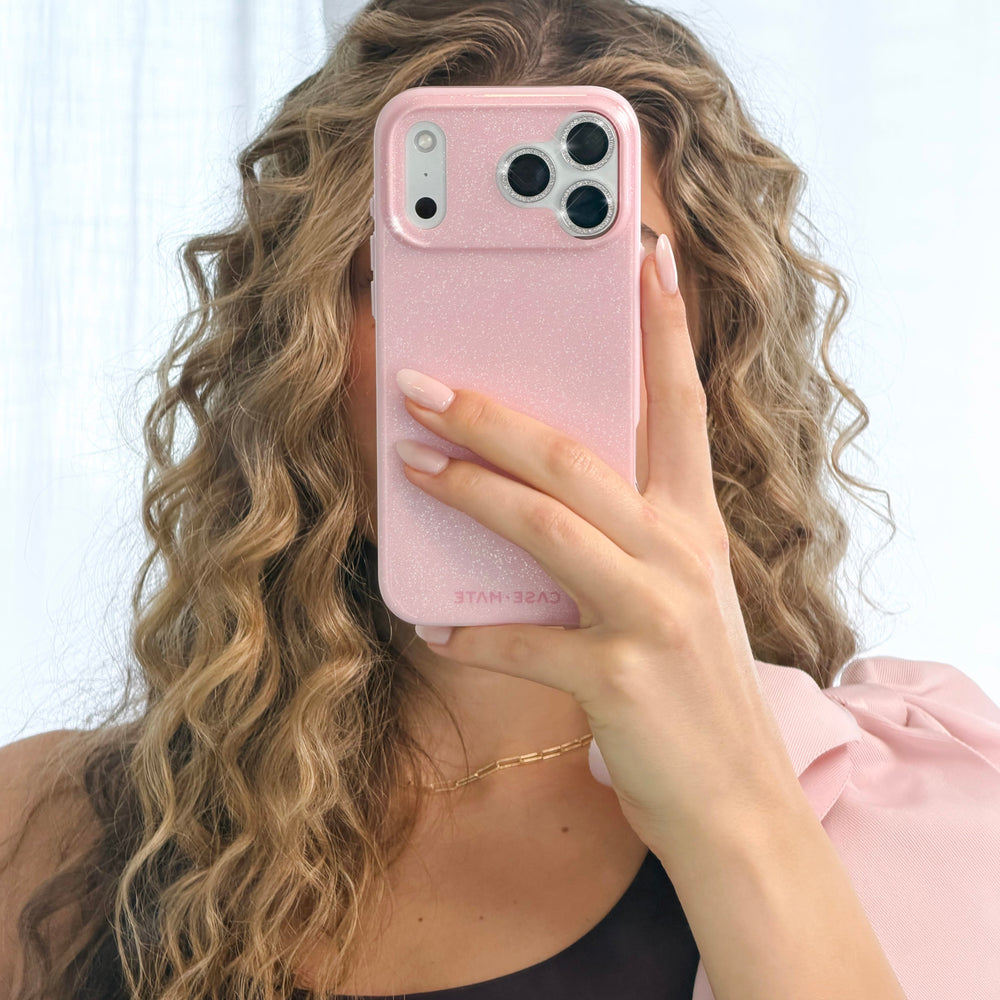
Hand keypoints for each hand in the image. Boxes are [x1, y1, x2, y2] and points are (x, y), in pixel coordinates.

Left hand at [393, 236, 800, 857]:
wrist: (735, 798)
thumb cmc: (695, 684)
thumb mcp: (681, 592)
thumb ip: (627, 536)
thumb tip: (534, 492)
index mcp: (695, 525)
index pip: (680, 407)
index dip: (664, 330)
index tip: (647, 259)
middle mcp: (679, 555)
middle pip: (576, 457)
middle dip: (493, 413)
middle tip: (422, 382)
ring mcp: (654, 615)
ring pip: (545, 525)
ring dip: (467, 491)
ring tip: (409, 462)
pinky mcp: (620, 679)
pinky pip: (521, 642)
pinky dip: (470, 635)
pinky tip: (433, 627)